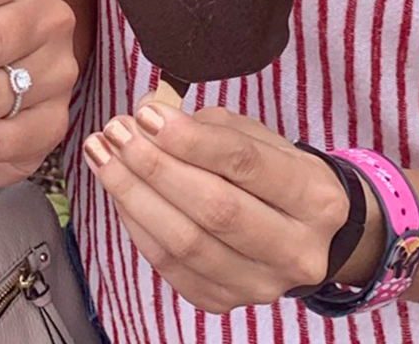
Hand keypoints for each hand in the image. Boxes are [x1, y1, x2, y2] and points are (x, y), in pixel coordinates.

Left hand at [83, 104, 364, 313]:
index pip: (245, 164)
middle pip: (215, 209)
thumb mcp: (259, 138)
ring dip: (135, 196)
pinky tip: (120, 194)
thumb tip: (149, 115)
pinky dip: (139, 227)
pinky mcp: (227, 302)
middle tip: (116, 133)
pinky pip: (172, 268)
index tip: (145, 115)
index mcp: (314, 196)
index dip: (190, 139)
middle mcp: (296, 249)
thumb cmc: (275, 175)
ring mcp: (261, 284)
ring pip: (188, 244)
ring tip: (104, 158)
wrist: (306, 237)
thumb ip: (208, 125)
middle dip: (156, 167)